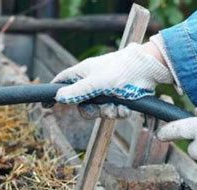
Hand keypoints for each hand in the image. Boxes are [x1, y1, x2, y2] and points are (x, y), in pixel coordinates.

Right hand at [51, 42, 172, 118]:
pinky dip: (119, 112)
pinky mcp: (119, 97)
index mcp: (83, 73)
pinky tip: (126, 108)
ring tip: (117, 108)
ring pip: (98, 110)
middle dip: (91, 111)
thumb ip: (77, 91)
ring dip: (108, 112)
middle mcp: (93, 82)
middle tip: (98, 110)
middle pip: (81, 103)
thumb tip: (58, 97)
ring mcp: (106, 90)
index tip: (46, 105)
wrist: (150, 69)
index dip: (54, 93)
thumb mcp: (97, 82)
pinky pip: (113, 111)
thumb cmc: (122, 69)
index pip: (62, 82)